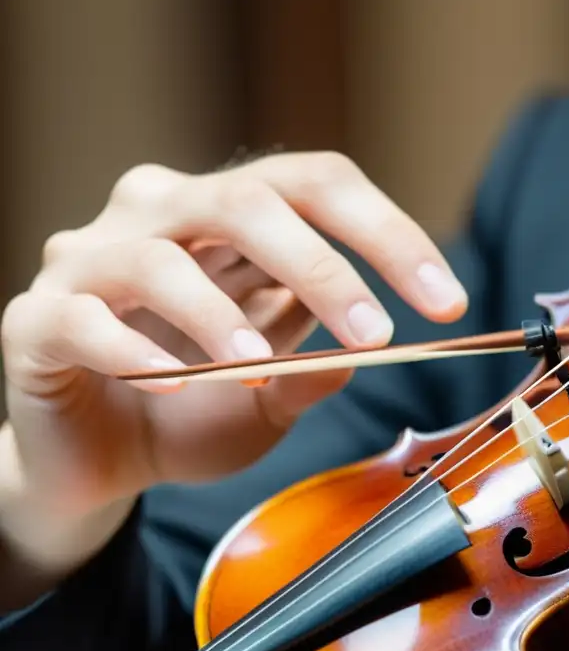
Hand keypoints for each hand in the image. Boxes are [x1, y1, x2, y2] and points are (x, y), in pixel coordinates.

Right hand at [0, 152, 466, 598]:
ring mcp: (91, 260)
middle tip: (377, 335)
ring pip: (159, 256)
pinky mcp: (37, 320)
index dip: (388, 234)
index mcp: (230, 216)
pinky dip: (135, 352)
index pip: (316, 187)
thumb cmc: (192, 412)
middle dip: (324, 268)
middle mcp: (160, 215)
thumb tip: (363, 350)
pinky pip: (84, 319)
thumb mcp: (273, 399)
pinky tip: (172, 386)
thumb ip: (314, 370)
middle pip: (247, 201)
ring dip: (220, 317)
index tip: (446, 300)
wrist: (98, 463)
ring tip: (257, 369)